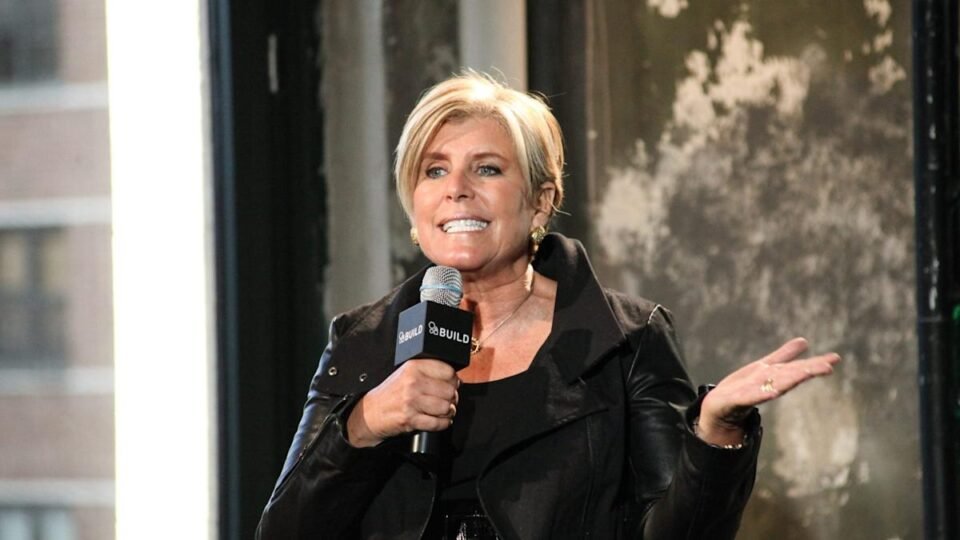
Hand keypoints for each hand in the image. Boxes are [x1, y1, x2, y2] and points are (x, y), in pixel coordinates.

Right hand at [346, 359, 459, 447]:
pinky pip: (438, 423)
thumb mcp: (407, 374)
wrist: (371, 412)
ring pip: (446, 408)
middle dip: (452, 398)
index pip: (447, 371)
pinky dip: (442, 424)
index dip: (453, 380)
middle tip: (447, 400)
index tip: (451, 384)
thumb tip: (456, 379)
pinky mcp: (410, 419)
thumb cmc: (392, 393)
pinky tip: (438, 421)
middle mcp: (413, 382)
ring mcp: (411, 401)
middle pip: (449, 391)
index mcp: (414, 367)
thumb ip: (428, 372)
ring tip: (442, 411)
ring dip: (448, 412)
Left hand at [696, 337, 840, 446]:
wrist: (717, 407)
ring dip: (790, 380)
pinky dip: (762, 394)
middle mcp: (767, 385)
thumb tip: (804, 341)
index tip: (835, 359)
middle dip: (808, 371)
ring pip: (774, 385)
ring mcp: (753, 393)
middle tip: (828, 367)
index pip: (797, 368)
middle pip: (789, 376)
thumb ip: (783, 356)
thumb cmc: (741, 387)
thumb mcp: (763, 367)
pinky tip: (773, 391)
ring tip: (805, 373)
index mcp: (774, 376)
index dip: (815, 363)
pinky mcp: (736, 401)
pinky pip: (751, 397)